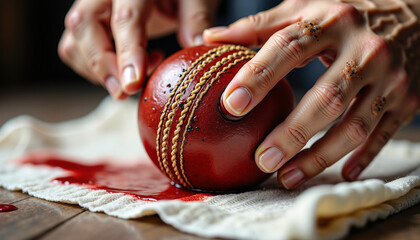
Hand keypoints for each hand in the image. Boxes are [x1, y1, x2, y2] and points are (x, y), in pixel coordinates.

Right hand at [58, 0, 216, 98]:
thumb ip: (196, 16)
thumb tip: (196, 44)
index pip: (125, 18)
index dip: (128, 53)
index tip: (133, 84)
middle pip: (84, 25)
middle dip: (103, 64)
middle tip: (126, 91)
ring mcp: (92, 7)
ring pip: (75, 39)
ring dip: (98, 69)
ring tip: (137, 76)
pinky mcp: (88, 23)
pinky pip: (74, 48)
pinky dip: (93, 69)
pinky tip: (123, 71)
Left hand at [204, 0, 419, 187]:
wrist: (414, 15)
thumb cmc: (345, 15)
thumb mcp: (304, 9)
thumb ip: (260, 26)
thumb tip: (212, 40)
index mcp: (332, 20)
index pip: (289, 47)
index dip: (259, 76)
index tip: (231, 105)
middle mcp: (365, 50)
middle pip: (326, 97)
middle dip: (292, 133)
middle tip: (262, 160)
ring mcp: (390, 78)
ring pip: (355, 125)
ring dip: (319, 156)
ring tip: (286, 176)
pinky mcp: (407, 100)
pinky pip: (382, 134)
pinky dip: (363, 157)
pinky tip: (341, 173)